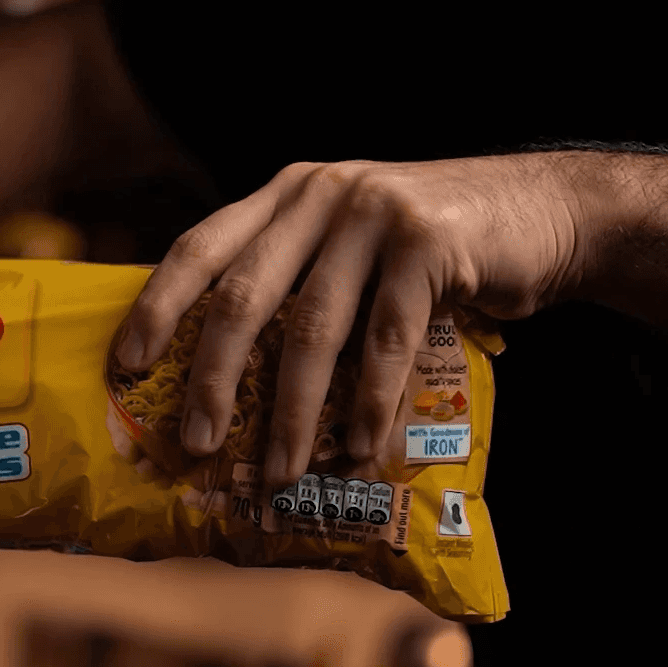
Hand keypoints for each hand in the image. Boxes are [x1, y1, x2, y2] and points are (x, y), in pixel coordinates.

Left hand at [114, 155, 590, 486]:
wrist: (543, 213)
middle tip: (194, 442)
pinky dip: (369, 403)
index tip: (125, 364)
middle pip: (244, 296)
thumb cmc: (429, 248)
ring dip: (293, 412)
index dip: (158, 306)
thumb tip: (224, 373)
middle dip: (214, 378)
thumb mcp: (347, 244)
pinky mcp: (428, 243)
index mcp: (284, 194)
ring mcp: (373, 213)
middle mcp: (318, 194)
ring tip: (278, 472)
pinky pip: (386, 340)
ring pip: (314, 329)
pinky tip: (357, 449)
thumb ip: (294, 278)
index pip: (200, 246)